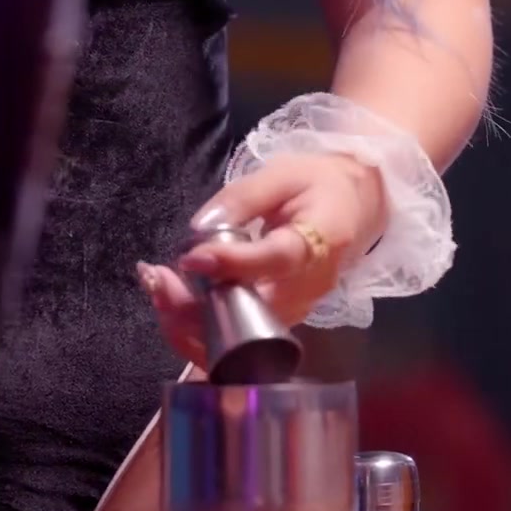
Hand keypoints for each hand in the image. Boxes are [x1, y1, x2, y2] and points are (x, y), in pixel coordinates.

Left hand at [136, 153, 386, 364]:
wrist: (356, 207)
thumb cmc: (319, 185)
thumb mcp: (283, 174)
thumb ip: (242, 199)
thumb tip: (200, 228)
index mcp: (319, 243)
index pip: (276, 261)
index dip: (232, 264)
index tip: (190, 258)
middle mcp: (308, 289)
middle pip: (249, 316)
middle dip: (193, 307)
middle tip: (154, 277)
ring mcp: (294, 312)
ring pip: (236, 336)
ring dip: (187, 320)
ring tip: (154, 284)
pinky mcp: (279, 321)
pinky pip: (235, 334)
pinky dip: (197, 323)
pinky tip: (169, 295)